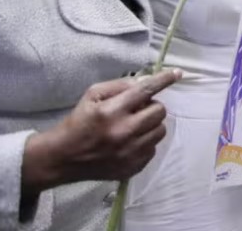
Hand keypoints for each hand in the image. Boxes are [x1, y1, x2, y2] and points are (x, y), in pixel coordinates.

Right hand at [22, 70, 181, 193]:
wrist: (63, 158)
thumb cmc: (78, 122)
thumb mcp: (92, 96)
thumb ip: (120, 86)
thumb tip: (146, 80)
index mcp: (112, 111)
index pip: (146, 90)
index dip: (164, 80)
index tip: (178, 73)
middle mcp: (124, 132)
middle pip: (159, 112)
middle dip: (152, 106)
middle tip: (138, 109)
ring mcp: (130, 152)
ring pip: (160, 131)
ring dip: (151, 125)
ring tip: (135, 126)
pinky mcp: (133, 167)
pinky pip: (153, 149)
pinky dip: (145, 142)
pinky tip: (130, 142)